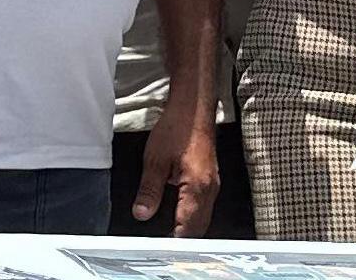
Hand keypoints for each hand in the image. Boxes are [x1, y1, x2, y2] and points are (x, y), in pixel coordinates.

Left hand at [133, 91, 220, 236]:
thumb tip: (142, 213)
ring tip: (167, 234)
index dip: (173, 240)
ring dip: (187, 228)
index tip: (159, 248)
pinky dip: (191, 216)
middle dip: (181, 239)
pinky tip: (178, 215)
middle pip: (198, 228)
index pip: (187, 228)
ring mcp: (213, 184)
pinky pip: (203, 206)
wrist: (193, 107)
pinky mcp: (210, 179)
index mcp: (197, 187)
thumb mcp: (154, 160)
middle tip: (161, 245)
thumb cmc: (178, 127)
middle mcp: (210, 189)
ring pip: (202, 218)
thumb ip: (149, 190)